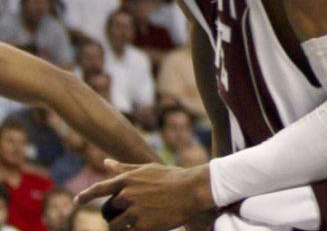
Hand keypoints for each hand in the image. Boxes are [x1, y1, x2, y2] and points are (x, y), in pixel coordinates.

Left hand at [77, 160, 214, 230]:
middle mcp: (127, 196)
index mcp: (127, 180)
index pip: (99, 189)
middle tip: (128, 212)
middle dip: (114, 214)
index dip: (85, 196)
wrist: (190, 190)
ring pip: (115, 226)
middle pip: (108, 211)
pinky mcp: (142, 227)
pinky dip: (132, 230)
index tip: (77, 201)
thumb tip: (105, 163)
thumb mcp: (146, 169)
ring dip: (122, 225)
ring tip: (137, 220)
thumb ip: (124, 168)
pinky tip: (145, 224)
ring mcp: (133, 212)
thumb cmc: (169, 177)